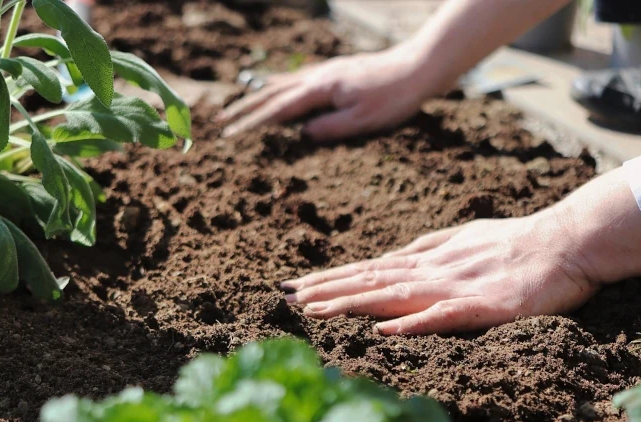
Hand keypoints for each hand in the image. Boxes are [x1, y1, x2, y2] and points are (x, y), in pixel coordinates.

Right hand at [218, 46, 434, 140]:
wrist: (418, 67)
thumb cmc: (394, 97)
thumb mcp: (363, 120)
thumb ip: (330, 128)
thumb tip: (302, 134)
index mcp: (321, 90)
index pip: (278, 110)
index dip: (252, 123)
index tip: (231, 135)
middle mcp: (318, 77)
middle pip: (272, 93)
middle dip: (245, 108)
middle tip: (222, 121)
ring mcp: (325, 72)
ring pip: (283, 83)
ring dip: (258, 96)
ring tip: (239, 105)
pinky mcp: (335, 72)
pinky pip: (297, 79)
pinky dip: (279, 85)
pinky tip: (276, 87)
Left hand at [282, 168, 640, 334]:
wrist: (565, 242)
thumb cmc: (514, 242)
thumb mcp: (460, 241)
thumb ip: (425, 249)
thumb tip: (391, 257)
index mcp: (425, 260)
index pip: (367, 270)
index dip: (329, 278)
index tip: (294, 286)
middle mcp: (430, 271)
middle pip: (369, 280)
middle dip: (325, 289)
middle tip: (284, 297)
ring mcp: (453, 288)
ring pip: (393, 295)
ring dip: (351, 302)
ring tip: (313, 310)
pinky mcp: (482, 306)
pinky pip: (442, 316)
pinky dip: (411, 323)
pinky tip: (383, 331)